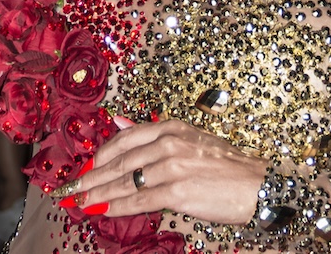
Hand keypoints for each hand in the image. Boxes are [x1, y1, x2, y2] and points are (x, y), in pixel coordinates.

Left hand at [61, 119, 266, 223]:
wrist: (258, 186)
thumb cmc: (227, 166)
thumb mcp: (191, 138)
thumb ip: (154, 133)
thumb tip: (118, 121)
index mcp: (172, 128)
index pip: (125, 139)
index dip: (101, 155)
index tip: (85, 167)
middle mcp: (169, 143)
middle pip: (120, 161)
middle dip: (92, 177)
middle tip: (72, 188)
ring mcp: (172, 168)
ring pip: (126, 181)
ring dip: (99, 193)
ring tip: (81, 201)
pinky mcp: (177, 192)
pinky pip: (139, 200)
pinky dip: (117, 206)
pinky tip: (103, 210)